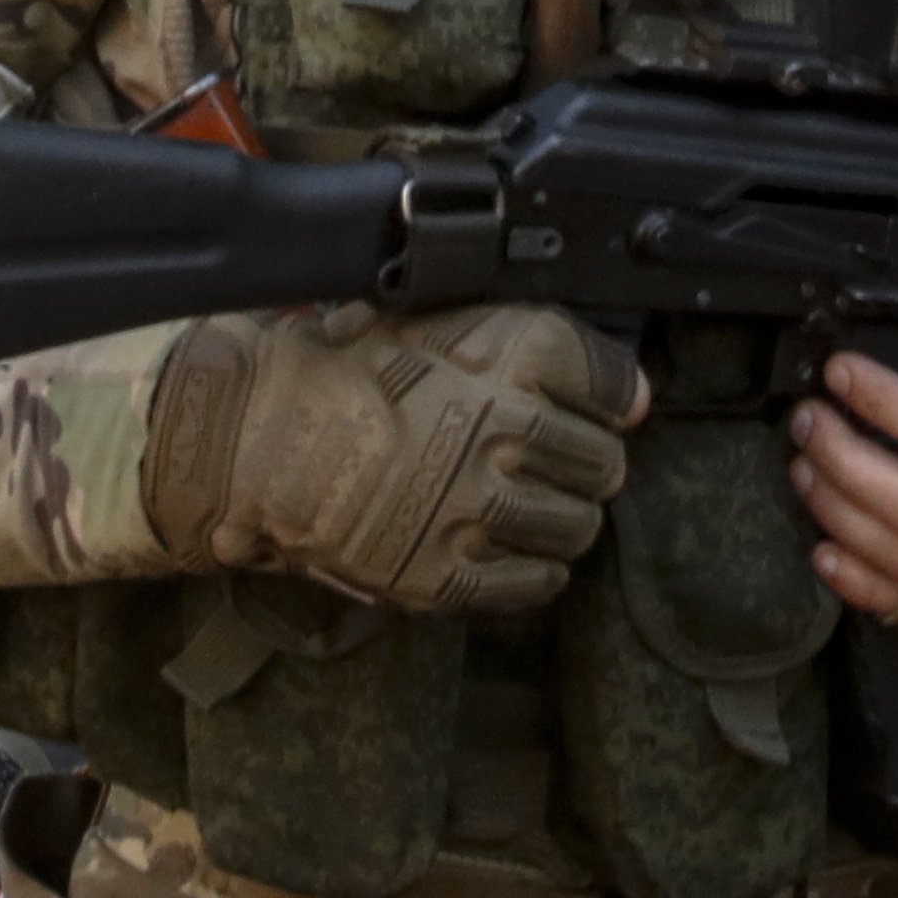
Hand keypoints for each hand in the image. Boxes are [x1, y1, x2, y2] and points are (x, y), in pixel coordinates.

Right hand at [144, 301, 647, 616]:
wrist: (264, 438)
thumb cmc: (349, 366)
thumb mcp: (438, 316)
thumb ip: (529, 337)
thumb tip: (634, 393)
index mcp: (510, 357)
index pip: (616, 385)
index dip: (615, 397)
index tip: (609, 405)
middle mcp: (506, 433)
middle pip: (604, 464)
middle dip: (593, 462)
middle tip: (568, 461)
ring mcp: (477, 510)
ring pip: (576, 526)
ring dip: (568, 516)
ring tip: (538, 504)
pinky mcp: (447, 573)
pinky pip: (532, 581)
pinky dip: (538, 568)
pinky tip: (518, 548)